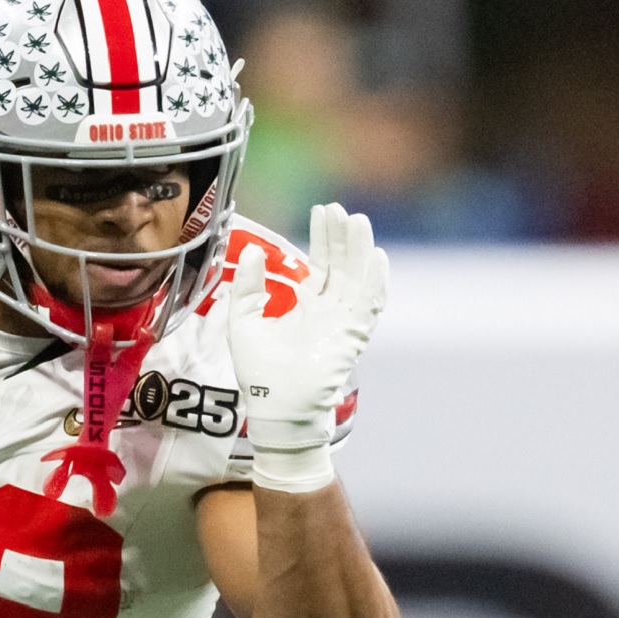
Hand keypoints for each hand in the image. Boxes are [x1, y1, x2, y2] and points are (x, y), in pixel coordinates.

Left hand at [228, 203, 386, 490]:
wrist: (274, 408)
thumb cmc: (259, 374)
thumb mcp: (243, 321)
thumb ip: (247, 287)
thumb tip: (254, 251)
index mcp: (305, 307)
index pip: (320, 265)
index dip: (322, 238)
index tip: (321, 211)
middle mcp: (328, 312)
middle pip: (341, 266)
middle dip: (340, 237)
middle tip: (338, 209)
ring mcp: (343, 323)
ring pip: (357, 279)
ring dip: (358, 250)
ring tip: (356, 221)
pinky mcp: (352, 336)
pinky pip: (369, 305)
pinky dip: (375, 281)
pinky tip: (375, 256)